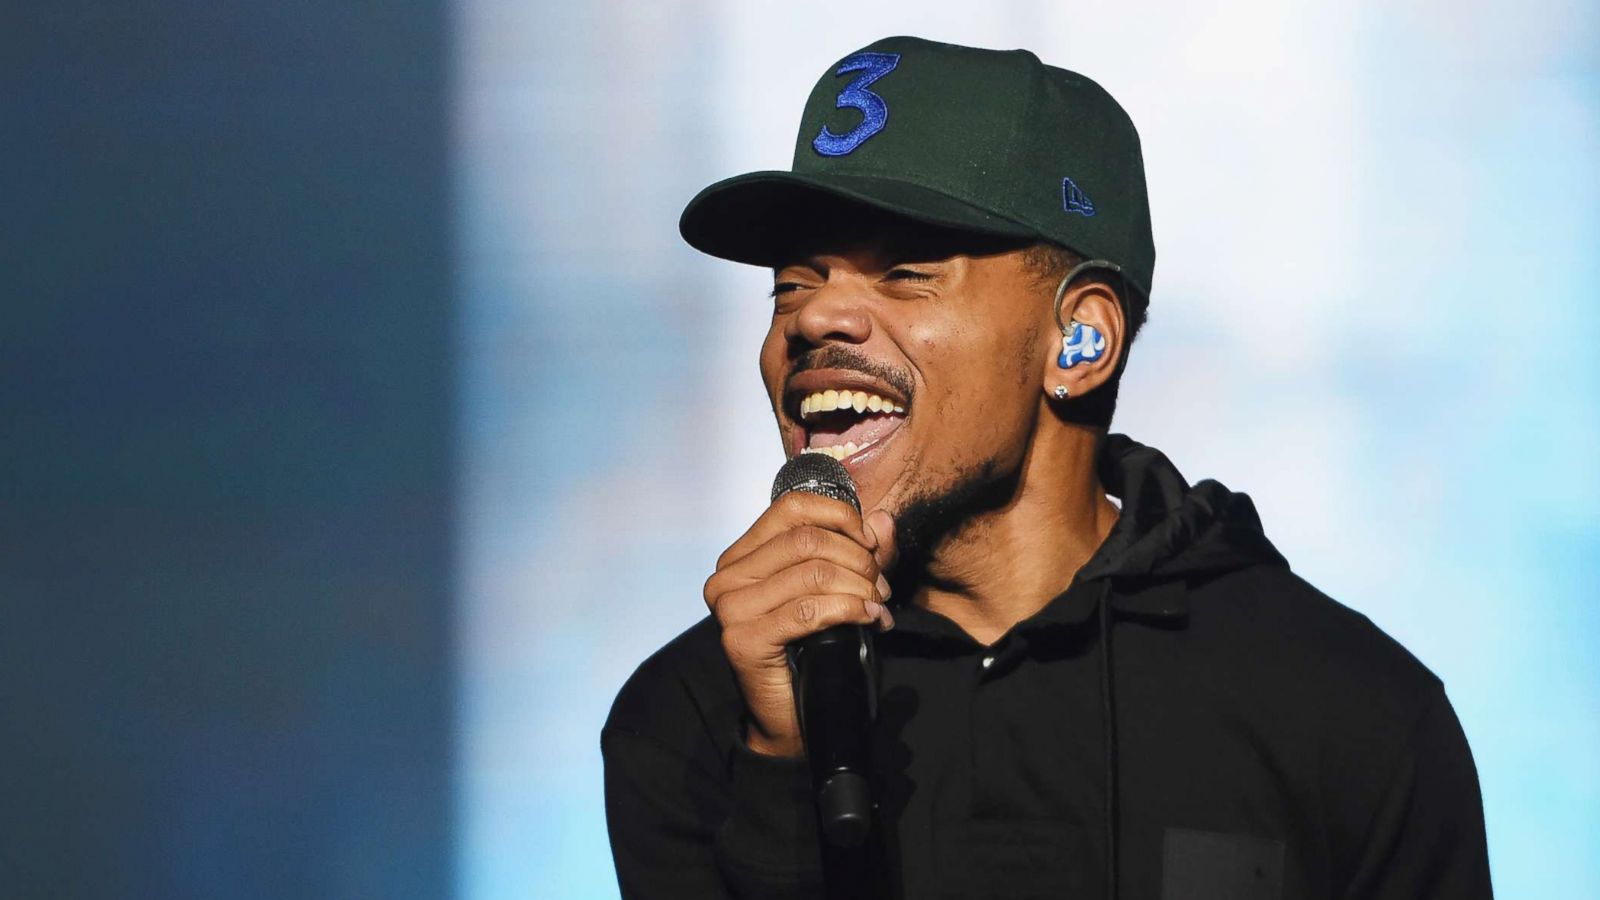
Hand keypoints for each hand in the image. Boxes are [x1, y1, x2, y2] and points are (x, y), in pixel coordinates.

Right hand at [704, 493, 897, 757]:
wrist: (794, 718)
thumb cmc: (814, 650)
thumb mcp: (841, 589)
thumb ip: (860, 552)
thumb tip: (882, 521)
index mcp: (742, 555)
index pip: (791, 507)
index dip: (839, 516)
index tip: (870, 542)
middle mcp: (727, 576)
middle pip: (806, 540)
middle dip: (857, 559)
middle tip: (881, 585)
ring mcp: (730, 608)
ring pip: (812, 572)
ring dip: (859, 586)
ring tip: (878, 604)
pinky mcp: (743, 639)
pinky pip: (808, 611)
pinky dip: (849, 609)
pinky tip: (870, 618)